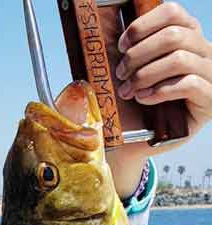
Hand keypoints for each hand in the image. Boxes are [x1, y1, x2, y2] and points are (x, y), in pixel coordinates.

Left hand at [94, 3, 211, 195]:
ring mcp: (209, 75)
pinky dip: (160, 91)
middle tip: (120, 75)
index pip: (173, 12)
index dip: (142, 25)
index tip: (120, 46)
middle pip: (174, 35)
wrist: (130, 142)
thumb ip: (119, 52)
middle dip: (138, 55)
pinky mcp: (208, 100)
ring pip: (180, 59)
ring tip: (129, 91)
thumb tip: (93, 34)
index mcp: (183, 36)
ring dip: (145, 75)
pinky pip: (189, 84)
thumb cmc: (127, 105)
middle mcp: (201, 51)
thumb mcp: (121, 74)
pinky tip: (144, 100)